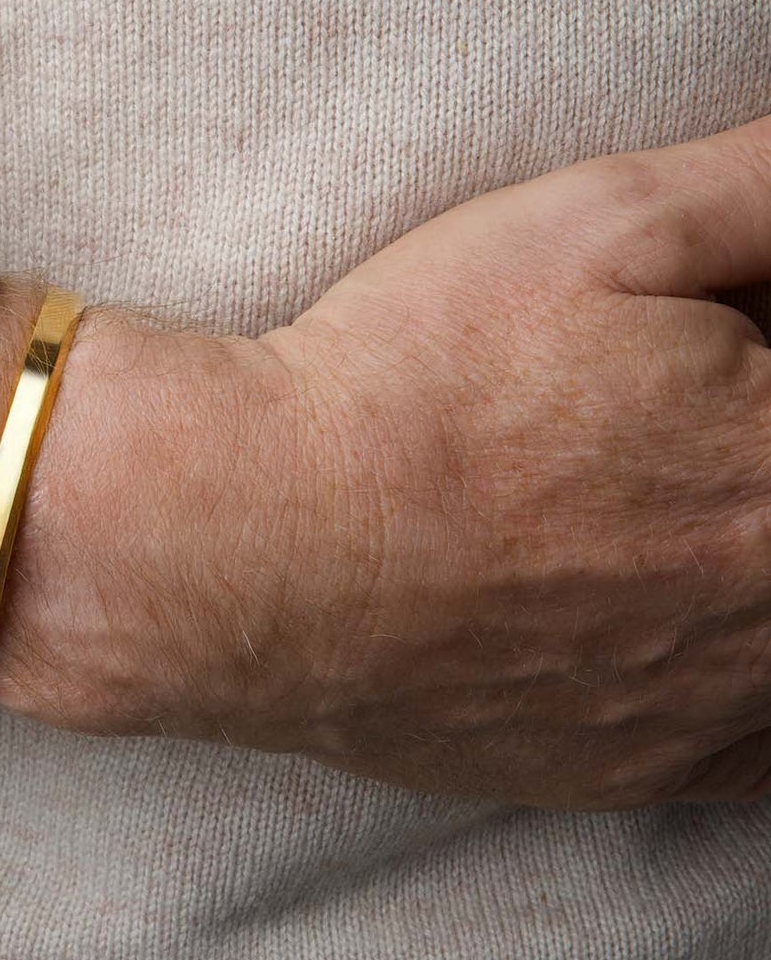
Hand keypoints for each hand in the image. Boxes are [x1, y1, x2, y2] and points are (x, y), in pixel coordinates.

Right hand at [0, 116, 770, 810]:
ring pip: (770, 631)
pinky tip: (655, 610)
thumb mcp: (603, 219)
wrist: (241, 540)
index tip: (691, 333)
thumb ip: (763, 186)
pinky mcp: (635, 773)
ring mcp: (710, 711)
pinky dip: (733, 678)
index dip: (738, 344)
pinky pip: (758, 749)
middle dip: (724, 443)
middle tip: (624, 412)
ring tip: (613, 498)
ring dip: (730, 550)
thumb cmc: (412, 378)